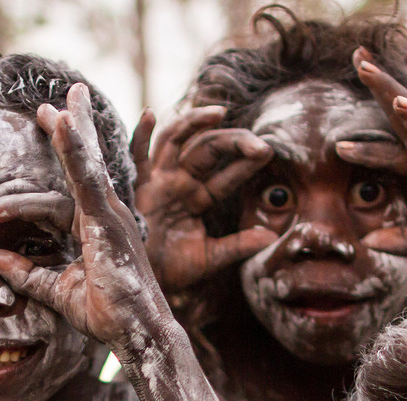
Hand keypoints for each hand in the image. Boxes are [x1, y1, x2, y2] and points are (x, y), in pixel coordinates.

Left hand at [0, 83, 172, 351]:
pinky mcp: (106, 221)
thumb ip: (27, 274)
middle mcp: (106, 213)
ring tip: (57, 100)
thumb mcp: (57, 292)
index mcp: (96, 225)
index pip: (75, 181)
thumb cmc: (108, 315)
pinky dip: (73, 151)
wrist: (137, 332)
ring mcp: (110, 214)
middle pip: (87, 160)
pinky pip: (85, 179)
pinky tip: (61, 125)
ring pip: (85, 162)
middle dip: (74, 126)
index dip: (64, 155)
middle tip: (64, 95)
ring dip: (70, 129)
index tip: (49, 125)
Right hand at [134, 106, 276, 291]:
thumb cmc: (170, 268)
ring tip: (219, 113)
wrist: (138, 281)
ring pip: (176, 140)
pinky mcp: (136, 186)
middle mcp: (180, 182)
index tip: (269, 152)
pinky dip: (140, 134)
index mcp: (200, 197)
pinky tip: (149, 114)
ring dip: (194, 122)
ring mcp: (158, 180)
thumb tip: (270, 237)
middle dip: (233, 142)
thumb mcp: (209, 258)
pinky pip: (136, 155)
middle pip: (208, 149)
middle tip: (258, 144)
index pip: (228, 174)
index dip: (247, 162)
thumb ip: (238, 246)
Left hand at [337, 47, 406, 262]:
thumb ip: (401, 238)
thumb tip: (368, 243)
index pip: (391, 148)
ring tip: (363, 67)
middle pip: (399, 116)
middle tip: (357, 56)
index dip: (364, 145)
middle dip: (379, 86)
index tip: (338, 144)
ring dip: (388, 89)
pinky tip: (400, 102)